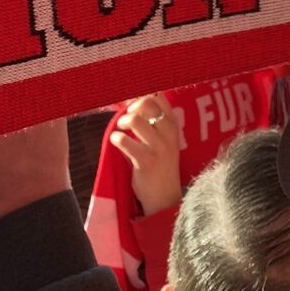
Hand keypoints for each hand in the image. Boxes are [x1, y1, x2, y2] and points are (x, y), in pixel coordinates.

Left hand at [110, 94, 180, 215]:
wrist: (165, 196)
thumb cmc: (160, 162)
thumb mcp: (163, 138)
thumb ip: (151, 119)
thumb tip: (128, 99)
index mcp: (173, 124)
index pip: (159, 95)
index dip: (141, 94)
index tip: (131, 103)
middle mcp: (169, 133)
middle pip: (146, 102)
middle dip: (130, 107)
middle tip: (125, 118)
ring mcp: (158, 148)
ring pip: (134, 120)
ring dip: (121, 122)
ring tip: (120, 130)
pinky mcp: (146, 162)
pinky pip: (124, 141)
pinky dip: (116, 138)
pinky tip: (117, 142)